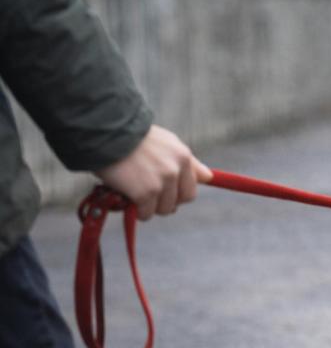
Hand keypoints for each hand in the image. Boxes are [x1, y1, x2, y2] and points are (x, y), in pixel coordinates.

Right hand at [94, 125, 211, 219]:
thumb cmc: (132, 138)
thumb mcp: (166, 143)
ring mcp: (161, 182)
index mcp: (183, 157)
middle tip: (147, 193)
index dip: (176, 194)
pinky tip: (126, 197)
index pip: (191, 189)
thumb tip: (209, 177)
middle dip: (165, 201)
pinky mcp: (145, 193)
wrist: (104, 133)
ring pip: (163, 209)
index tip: (163, 192)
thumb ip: (188, 162)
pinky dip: (136, 210)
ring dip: (149, 206)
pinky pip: (146, 213)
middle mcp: (176, 169)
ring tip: (134, 191)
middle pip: (179, 202)